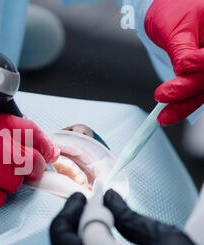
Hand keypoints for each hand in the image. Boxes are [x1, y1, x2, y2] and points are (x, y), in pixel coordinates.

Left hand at [50, 190, 203, 244]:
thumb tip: (108, 197)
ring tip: (97, 211)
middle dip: (68, 220)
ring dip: (78, 230)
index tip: (84, 195)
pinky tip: (106, 229)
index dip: (69, 213)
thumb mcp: (164, 239)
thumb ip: (129, 217)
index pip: (65, 242)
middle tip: (82, 200)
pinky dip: (90, 242)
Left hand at [145, 0, 203, 125]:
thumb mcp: (177, 27)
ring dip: (185, 104)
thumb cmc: (174, 11)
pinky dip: (184, 103)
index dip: (202, 63)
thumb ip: (182, 50)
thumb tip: (184, 69)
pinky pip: (199, 92)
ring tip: (163, 116)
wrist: (168, 10)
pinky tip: (169, 113)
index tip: (183, 66)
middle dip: (189, 89)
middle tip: (163, 96)